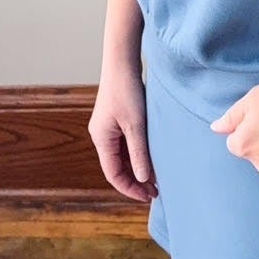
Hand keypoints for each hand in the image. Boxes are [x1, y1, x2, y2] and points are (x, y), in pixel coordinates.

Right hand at [89, 60, 156, 203]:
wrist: (122, 62)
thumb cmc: (127, 90)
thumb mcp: (136, 125)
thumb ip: (139, 153)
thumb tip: (142, 179)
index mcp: (101, 139)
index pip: (113, 174)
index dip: (129, 188)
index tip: (148, 196)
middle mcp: (102, 135)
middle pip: (117, 167)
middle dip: (135, 181)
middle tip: (156, 191)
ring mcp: (109, 128)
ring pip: (122, 157)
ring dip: (138, 168)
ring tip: (157, 178)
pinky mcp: (117, 120)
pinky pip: (126, 145)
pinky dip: (138, 155)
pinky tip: (152, 159)